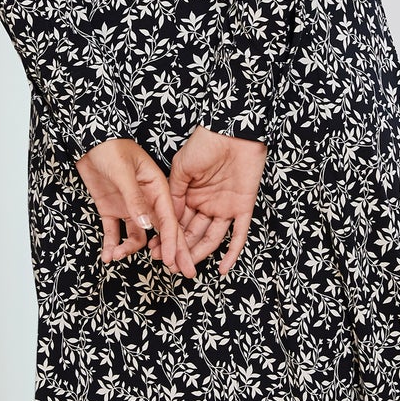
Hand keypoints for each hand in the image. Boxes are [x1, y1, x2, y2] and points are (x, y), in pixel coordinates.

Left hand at [75, 137, 194, 278]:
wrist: (88, 141)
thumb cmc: (110, 148)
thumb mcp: (123, 172)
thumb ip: (134, 199)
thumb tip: (146, 226)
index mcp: (157, 188)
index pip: (169, 220)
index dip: (173, 242)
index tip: (175, 261)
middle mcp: (146, 201)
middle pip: (161, 231)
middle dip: (169, 252)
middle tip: (179, 273)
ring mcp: (129, 207)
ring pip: (136, 236)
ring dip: (128, 249)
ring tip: (115, 255)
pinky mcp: (111, 209)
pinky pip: (114, 232)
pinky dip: (111, 245)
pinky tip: (107, 256)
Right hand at [168, 127, 267, 275]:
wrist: (232, 131)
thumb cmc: (205, 143)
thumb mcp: (182, 168)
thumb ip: (175, 194)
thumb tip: (168, 219)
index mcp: (190, 194)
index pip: (178, 222)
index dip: (167, 237)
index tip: (156, 252)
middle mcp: (206, 204)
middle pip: (193, 233)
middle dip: (180, 250)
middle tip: (168, 265)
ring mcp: (225, 207)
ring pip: (211, 237)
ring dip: (199, 254)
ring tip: (187, 269)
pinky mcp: (243, 208)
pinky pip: (239, 235)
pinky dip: (232, 253)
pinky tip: (222, 269)